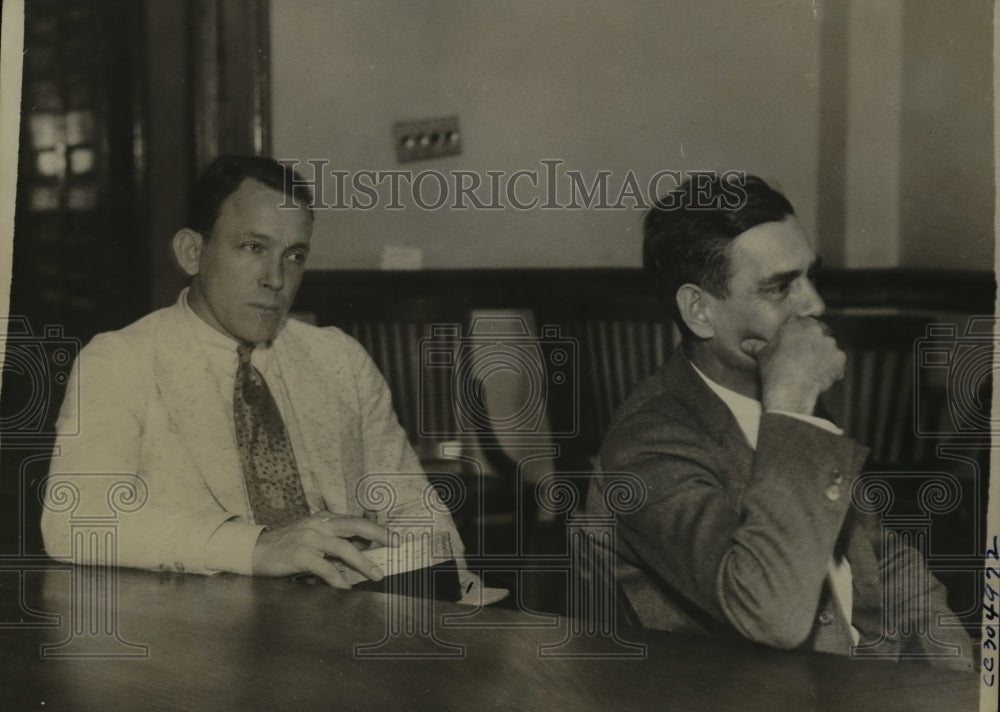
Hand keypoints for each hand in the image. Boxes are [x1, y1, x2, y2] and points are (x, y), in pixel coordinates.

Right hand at [252, 512, 386, 587]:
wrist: (254, 551)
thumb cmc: (287, 548)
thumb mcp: (313, 538)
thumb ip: (336, 542)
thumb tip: (365, 550)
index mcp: (324, 518)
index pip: (356, 520)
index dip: (377, 528)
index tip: (395, 537)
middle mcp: (318, 524)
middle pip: (355, 526)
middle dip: (379, 535)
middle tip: (396, 544)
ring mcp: (309, 538)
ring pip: (343, 547)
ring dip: (363, 562)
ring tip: (377, 574)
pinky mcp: (299, 554)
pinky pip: (324, 568)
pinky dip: (338, 579)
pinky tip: (346, 589)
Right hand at [741, 317, 844, 414]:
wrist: (791, 390)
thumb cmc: (774, 371)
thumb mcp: (762, 356)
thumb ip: (757, 346)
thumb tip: (745, 345)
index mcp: (798, 325)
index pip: (805, 324)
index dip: (803, 335)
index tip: (799, 345)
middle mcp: (817, 330)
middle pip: (820, 333)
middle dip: (815, 343)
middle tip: (806, 358)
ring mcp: (830, 344)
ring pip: (830, 348)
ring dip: (824, 356)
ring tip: (813, 370)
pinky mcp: (840, 359)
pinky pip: (838, 362)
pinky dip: (832, 369)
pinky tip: (820, 377)